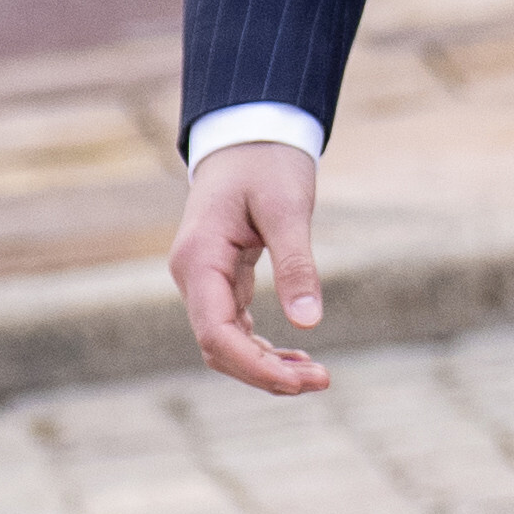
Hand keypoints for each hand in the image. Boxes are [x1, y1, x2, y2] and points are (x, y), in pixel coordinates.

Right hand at [174, 138, 328, 393]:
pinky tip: (298, 358)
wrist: (249, 134)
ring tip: (317, 375)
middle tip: (322, 380)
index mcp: (198, 260)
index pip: (216, 334)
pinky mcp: (221, 280)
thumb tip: (309, 322)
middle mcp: (192, 276)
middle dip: (266, 373)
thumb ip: (296, 263)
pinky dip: (263, 348)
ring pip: (226, 343)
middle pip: (218, 348)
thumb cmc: (267, 163)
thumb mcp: (288, 208)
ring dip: (266, 366)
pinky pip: (235, 327)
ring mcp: (203, 280)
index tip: (302, 380)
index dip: (256, 366)